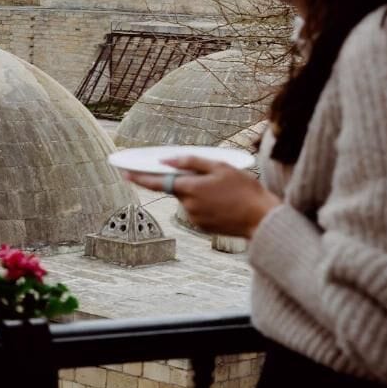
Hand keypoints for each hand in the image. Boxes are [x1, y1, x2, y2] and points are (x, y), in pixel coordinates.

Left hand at [123, 155, 279, 238]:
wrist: (262, 219)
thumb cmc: (244, 190)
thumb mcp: (220, 167)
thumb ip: (190, 163)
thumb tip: (165, 160)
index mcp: (190, 189)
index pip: (157, 182)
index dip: (139, 177)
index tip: (124, 172)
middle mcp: (188, 206)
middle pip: (176, 188)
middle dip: (184, 180)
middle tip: (209, 177)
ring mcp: (194, 219)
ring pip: (187, 198)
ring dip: (197, 191)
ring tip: (224, 189)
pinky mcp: (202, 227)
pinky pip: (196, 209)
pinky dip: (203, 202)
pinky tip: (223, 200)